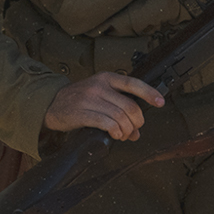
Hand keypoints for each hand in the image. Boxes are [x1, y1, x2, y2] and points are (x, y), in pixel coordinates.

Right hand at [44, 72, 164, 140]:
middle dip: (136, 122)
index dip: (149, 93)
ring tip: (123, 135)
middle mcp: (99, 86)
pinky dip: (115, 131)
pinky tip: (116, 135)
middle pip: (129, 106)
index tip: (160, 102)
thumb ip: (119, 108)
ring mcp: (90, 98)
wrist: (52, 103)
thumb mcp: (100, 95)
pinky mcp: (82, 112)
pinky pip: (106, 123)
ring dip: (126, 130)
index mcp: (107, 78)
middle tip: (134, 130)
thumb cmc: (79, 99)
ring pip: (120, 116)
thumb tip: (136, 132)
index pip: (133, 83)